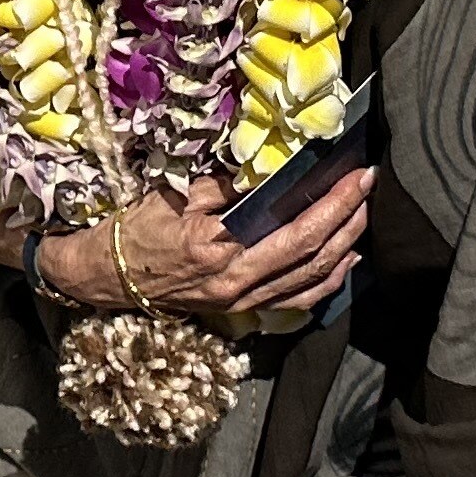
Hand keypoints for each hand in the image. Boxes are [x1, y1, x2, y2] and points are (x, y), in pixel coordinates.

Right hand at [45, 169, 370, 316]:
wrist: (107, 275)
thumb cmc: (136, 228)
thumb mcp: (175, 195)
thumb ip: (225, 186)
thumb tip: (271, 168)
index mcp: (218, 251)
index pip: (293, 230)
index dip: (332, 205)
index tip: (355, 176)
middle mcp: (236, 283)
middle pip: (312, 257)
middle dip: (349, 219)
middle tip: (367, 186)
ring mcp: (240, 301)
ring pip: (312, 282)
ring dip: (345, 248)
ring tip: (362, 216)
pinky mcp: (240, 308)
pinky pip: (297, 300)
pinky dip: (328, 281)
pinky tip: (344, 260)